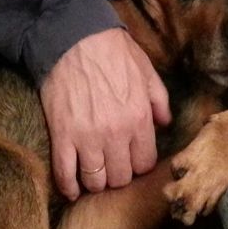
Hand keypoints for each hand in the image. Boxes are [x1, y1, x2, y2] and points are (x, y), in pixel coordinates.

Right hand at [40, 28, 171, 200]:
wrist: (73, 37)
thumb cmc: (111, 51)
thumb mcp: (146, 71)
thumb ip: (159, 101)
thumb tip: (165, 124)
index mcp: (139, 119)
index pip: (144, 163)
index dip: (138, 164)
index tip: (130, 159)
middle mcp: (116, 134)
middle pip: (121, 177)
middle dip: (118, 176)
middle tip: (112, 168)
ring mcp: (86, 138)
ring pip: (95, 181)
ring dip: (95, 182)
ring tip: (94, 176)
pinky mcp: (62, 136)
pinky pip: (65, 174)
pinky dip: (69, 187)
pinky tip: (73, 190)